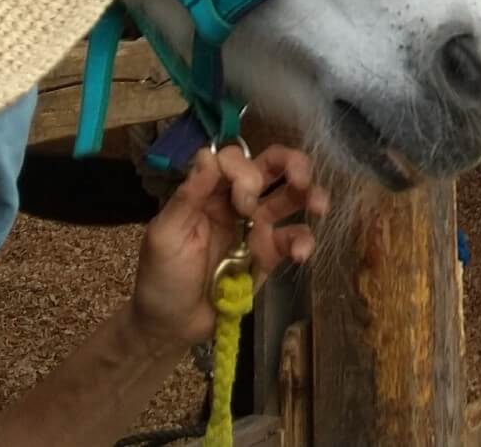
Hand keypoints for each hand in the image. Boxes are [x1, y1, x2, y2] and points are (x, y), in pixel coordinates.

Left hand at [127, 145, 327, 351]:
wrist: (174, 326)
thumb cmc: (161, 279)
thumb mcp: (164, 236)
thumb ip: (188, 196)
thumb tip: (209, 154)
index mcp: (207, 192)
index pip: (234, 160)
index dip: (244, 171)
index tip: (240, 201)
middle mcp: (234, 202)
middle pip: (270, 166)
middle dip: (292, 164)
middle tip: (301, 179)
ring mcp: (256, 226)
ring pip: (291, 196)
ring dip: (311, 194)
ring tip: (320, 205)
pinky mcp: (270, 253)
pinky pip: (295, 238)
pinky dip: (305, 242)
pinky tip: (300, 255)